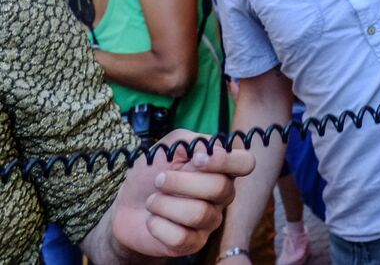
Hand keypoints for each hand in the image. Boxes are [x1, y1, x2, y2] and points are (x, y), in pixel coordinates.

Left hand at [109, 133, 253, 256]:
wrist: (127, 206)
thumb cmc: (151, 173)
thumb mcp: (169, 147)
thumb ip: (192, 143)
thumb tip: (208, 152)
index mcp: (221, 169)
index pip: (245, 163)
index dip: (225, 161)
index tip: (196, 160)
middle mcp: (222, 195)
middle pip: (220, 188)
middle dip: (180, 182)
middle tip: (159, 180)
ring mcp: (210, 221)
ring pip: (198, 213)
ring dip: (164, 204)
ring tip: (152, 201)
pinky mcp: (193, 243)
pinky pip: (181, 237)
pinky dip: (158, 225)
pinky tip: (152, 220)